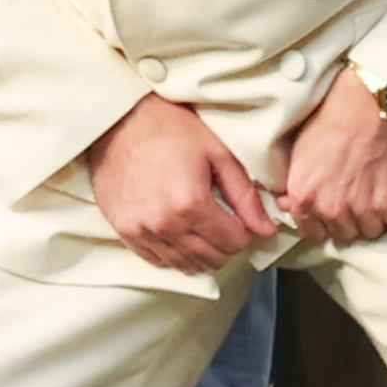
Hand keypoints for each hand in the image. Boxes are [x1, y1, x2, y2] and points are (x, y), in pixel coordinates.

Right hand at [86, 94, 276, 272]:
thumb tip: (267, 229)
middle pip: (211, 258)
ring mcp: (142, 230)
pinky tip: (180, 235)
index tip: (242, 220)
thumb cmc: (169, 128)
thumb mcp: (217, 153)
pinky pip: (157, 261)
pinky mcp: (124, 231)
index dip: (246, 233)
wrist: (119, 121)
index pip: (234, 243)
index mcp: (192, 203)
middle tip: (226, 224)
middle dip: (226, 245)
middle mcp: (166, 224)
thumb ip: (244, 195)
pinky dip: (175, 254)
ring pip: (185, 265)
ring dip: (202, 253)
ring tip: (204, 230)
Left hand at [279, 69, 386, 244]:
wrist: (370, 103)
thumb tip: (288, 206)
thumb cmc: (334, 120)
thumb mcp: (299, 151)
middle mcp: (330, 208)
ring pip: (367, 231)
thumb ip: (295, 186)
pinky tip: (386, 186)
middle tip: (355, 194)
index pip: (312, 232)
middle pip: (341, 233)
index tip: (332, 210)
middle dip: (347, 218)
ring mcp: (362, 210)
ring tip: (372, 190)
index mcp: (304, 197)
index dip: (323, 221)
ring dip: (370, 216)